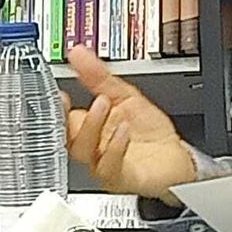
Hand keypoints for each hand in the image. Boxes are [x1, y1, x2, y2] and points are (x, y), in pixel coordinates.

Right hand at [64, 46, 196, 202]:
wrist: (176, 158)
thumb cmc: (149, 133)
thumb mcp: (126, 96)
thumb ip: (99, 77)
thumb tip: (78, 53)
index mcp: (91, 127)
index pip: (63, 119)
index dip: (56, 108)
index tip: (58, 93)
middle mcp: (93, 148)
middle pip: (67, 136)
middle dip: (68, 117)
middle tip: (75, 98)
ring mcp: (104, 164)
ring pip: (84, 151)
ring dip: (91, 126)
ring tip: (103, 104)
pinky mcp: (121, 177)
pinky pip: (109, 166)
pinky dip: (115, 147)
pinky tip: (123, 130)